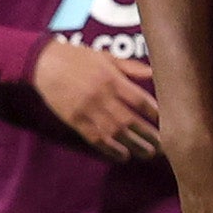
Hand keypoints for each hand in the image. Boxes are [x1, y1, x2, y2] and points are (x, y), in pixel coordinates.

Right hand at [28, 38, 158, 158]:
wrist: (45, 64)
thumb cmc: (78, 57)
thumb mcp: (106, 57)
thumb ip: (130, 67)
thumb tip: (154, 73)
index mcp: (111, 79)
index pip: (140, 100)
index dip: (155, 113)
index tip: (168, 122)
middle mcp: (101, 96)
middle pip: (131, 121)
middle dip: (149, 135)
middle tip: (163, 146)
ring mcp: (87, 110)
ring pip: (115, 134)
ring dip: (134, 146)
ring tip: (148, 153)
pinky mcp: (74, 120)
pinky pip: (95, 139)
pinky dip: (110, 150)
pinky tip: (123, 156)